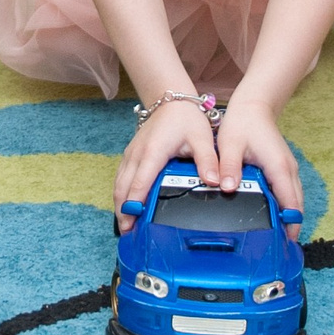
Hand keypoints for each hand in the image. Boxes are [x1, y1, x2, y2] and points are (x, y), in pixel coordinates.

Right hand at [113, 98, 217, 231]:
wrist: (171, 101)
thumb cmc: (186, 119)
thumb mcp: (202, 139)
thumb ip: (208, 162)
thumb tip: (214, 182)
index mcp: (153, 153)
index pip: (140, 183)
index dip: (134, 204)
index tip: (133, 221)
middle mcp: (137, 154)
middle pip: (123, 187)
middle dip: (123, 211)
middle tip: (128, 233)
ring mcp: (131, 154)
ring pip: (119, 183)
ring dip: (120, 204)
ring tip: (126, 225)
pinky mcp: (130, 155)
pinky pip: (121, 177)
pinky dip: (121, 193)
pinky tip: (125, 206)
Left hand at [213, 99, 303, 235]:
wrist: (255, 105)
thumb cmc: (244, 123)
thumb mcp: (230, 145)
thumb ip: (230, 168)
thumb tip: (228, 188)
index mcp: (278, 167)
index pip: (290, 202)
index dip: (290, 223)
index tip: (286, 242)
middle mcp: (288, 170)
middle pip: (297, 204)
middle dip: (292, 225)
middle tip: (281, 247)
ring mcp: (288, 168)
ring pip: (295, 198)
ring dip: (290, 215)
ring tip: (278, 236)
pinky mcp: (283, 167)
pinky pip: (289, 191)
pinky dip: (287, 205)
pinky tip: (275, 215)